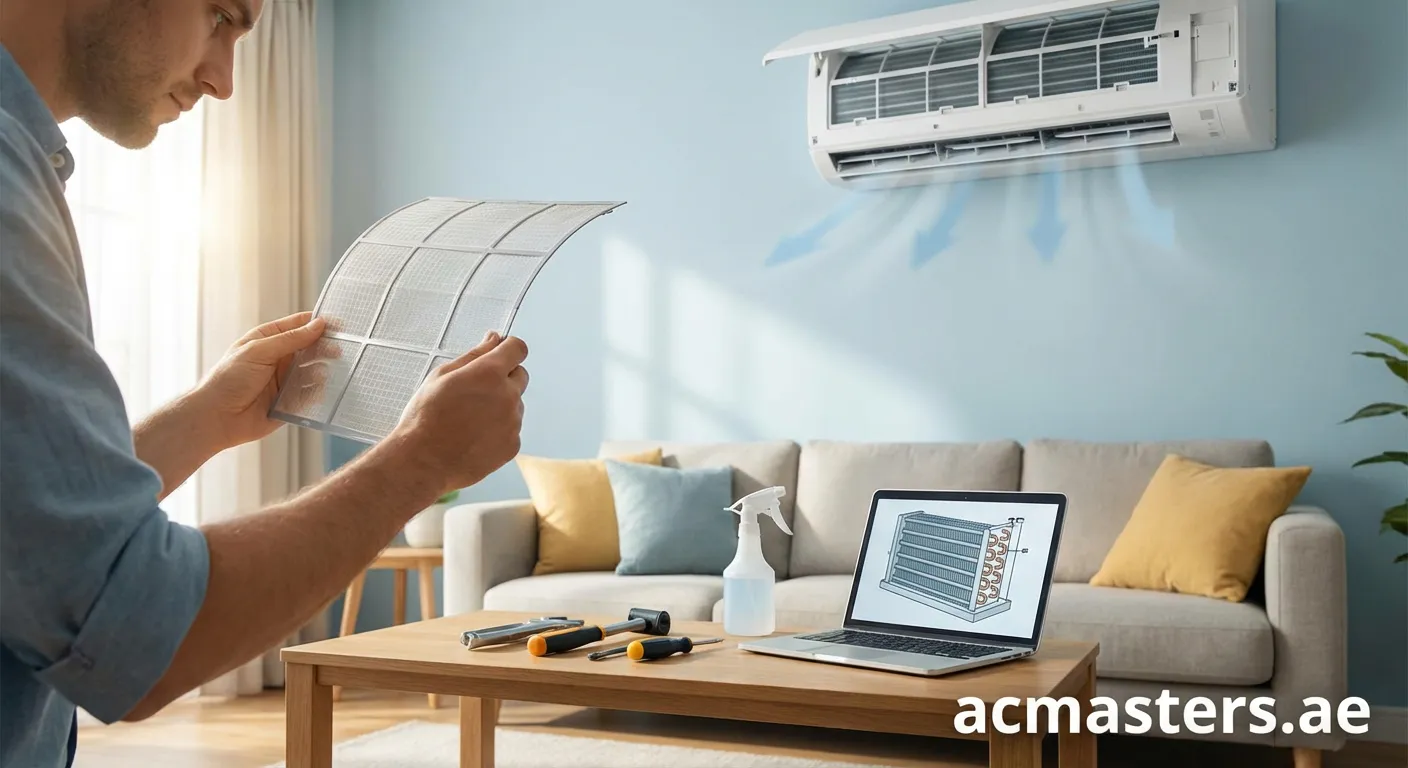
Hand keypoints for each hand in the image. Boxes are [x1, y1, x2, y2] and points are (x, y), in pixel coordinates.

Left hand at [193, 311, 327, 449]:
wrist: (216, 417)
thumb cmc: (229, 378)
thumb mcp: (259, 351)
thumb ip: (291, 339)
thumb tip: (318, 325)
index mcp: (269, 340)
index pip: (299, 325)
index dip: (318, 323)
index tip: (339, 325)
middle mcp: (279, 358)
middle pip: (310, 348)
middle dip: (325, 348)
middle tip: (338, 351)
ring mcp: (285, 380)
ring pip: (313, 370)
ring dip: (322, 370)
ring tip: (323, 373)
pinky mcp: (290, 401)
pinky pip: (310, 394)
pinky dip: (317, 391)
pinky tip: (318, 390)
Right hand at [391, 331, 528, 493]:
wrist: (422, 463)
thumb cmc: (425, 417)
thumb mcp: (442, 376)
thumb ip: (475, 354)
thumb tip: (495, 338)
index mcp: (489, 373)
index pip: (518, 348)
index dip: (508, 348)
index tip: (500, 353)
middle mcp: (508, 396)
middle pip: (520, 375)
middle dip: (504, 377)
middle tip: (475, 391)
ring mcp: (513, 422)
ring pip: (515, 404)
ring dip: (500, 405)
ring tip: (468, 419)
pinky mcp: (513, 445)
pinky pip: (511, 429)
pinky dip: (498, 430)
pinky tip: (474, 436)